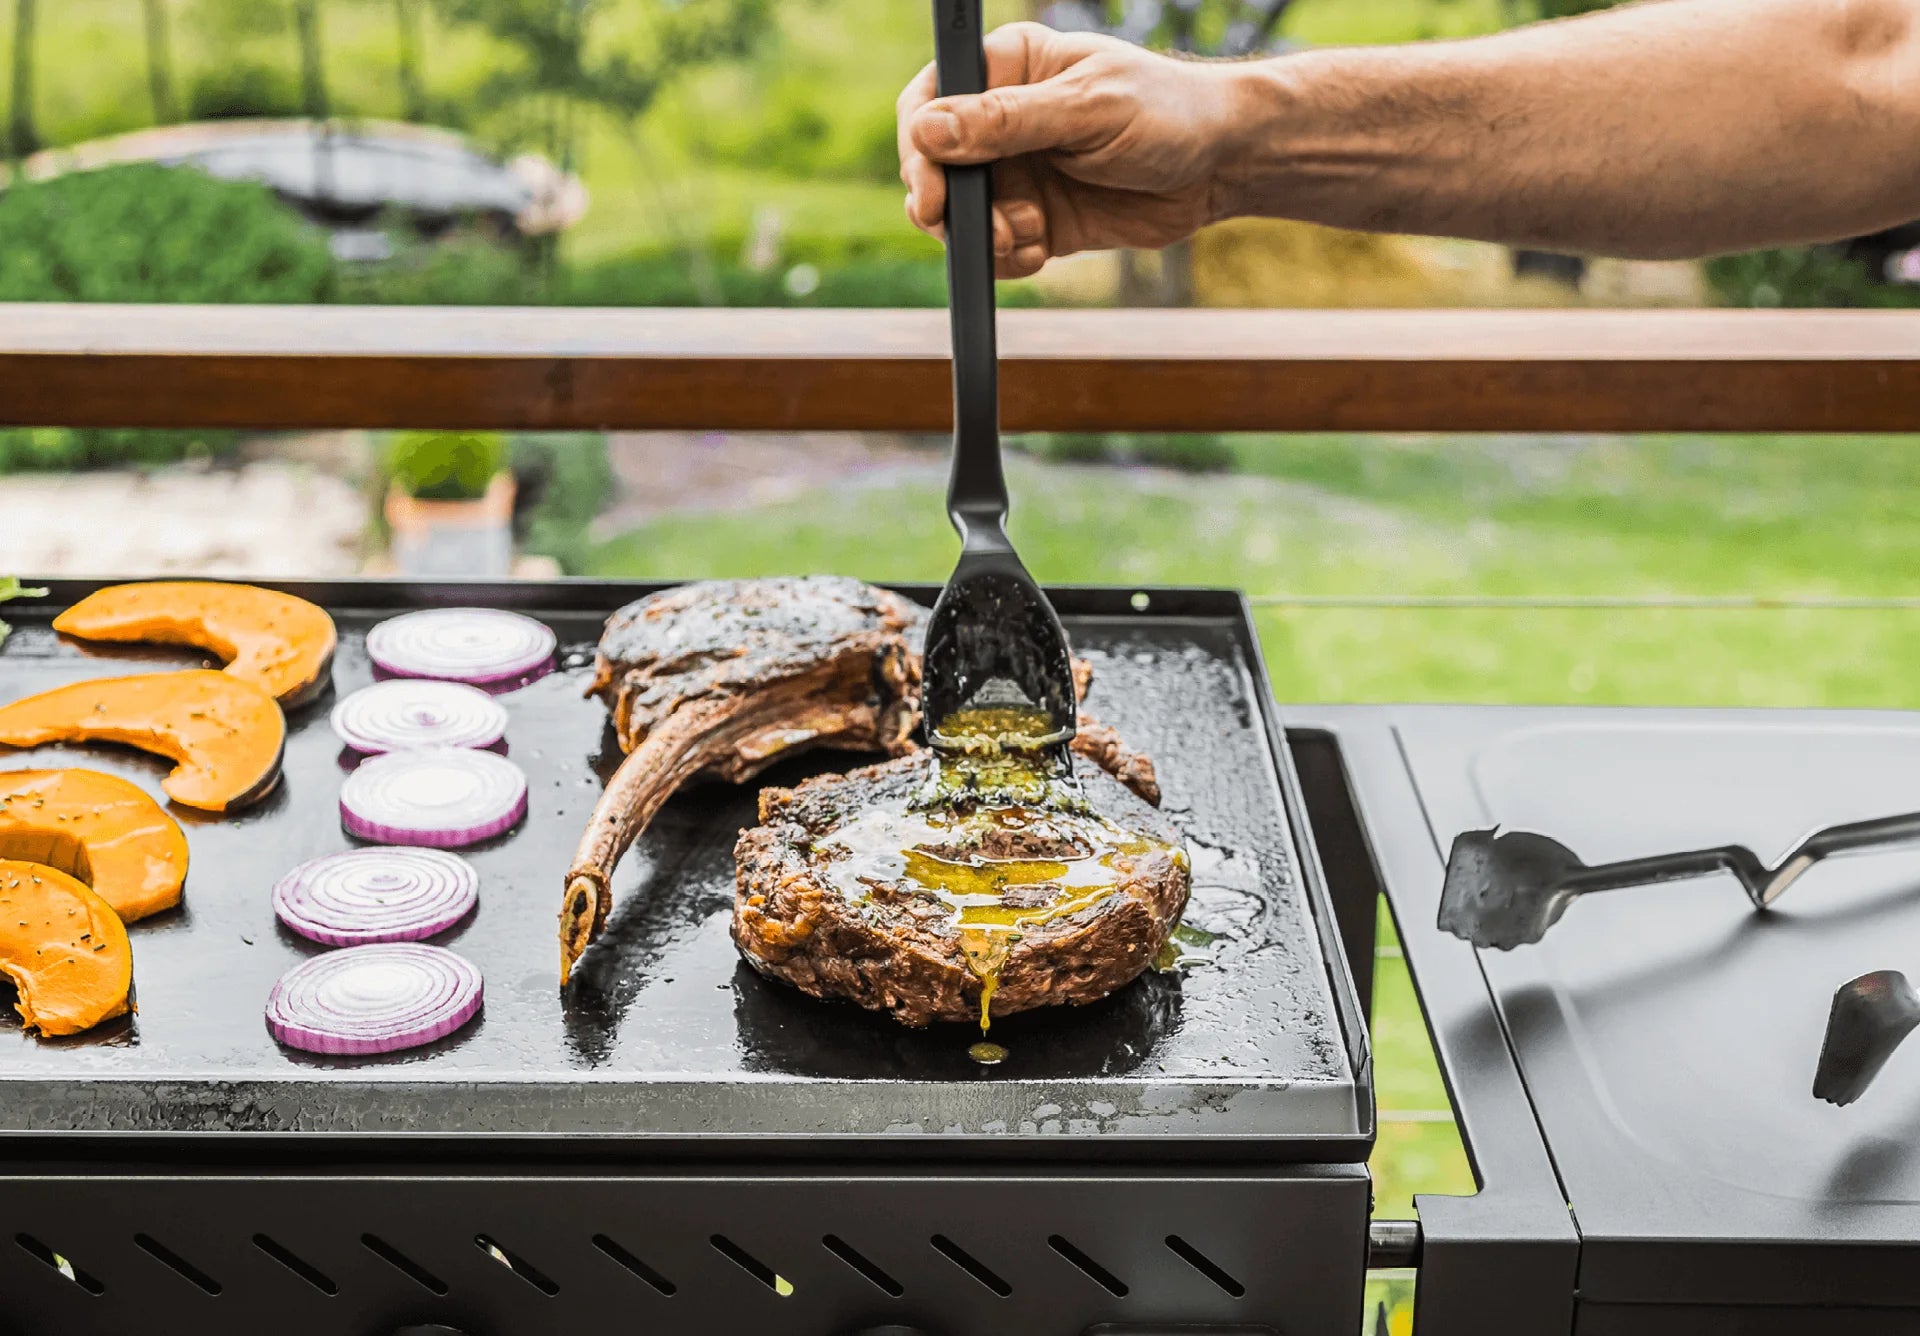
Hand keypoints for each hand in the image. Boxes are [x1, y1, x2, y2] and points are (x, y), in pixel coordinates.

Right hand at [898, 22, 1249, 277]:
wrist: (1221, 166)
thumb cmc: (1166, 112)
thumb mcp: (1087, 108)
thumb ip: (1008, 120)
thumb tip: (931, 131)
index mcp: (1009, 68)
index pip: (931, 101)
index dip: (919, 146)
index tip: (932, 186)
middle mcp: (1004, 120)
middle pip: (935, 165)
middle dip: (947, 203)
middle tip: (976, 227)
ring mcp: (1018, 172)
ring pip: (962, 215)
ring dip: (982, 235)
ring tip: (1025, 236)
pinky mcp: (1037, 219)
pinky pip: (997, 248)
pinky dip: (1007, 258)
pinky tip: (1038, 251)